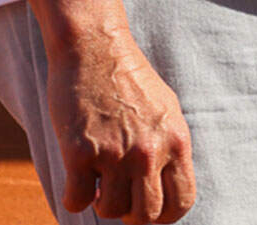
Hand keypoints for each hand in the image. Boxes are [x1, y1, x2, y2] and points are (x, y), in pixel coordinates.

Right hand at [27, 0, 194, 222]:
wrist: (96, 49)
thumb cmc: (129, 79)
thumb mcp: (166, 111)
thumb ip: (168, 148)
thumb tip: (167, 187)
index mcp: (176, 141)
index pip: (182, 201)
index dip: (165, 217)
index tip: (149, 212)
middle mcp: (150, 151)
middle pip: (147, 215)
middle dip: (131, 215)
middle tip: (120, 198)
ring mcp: (116, 153)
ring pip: (110, 211)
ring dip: (101, 203)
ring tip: (98, 181)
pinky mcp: (81, 152)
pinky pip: (76, 202)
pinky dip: (73, 199)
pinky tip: (76, 179)